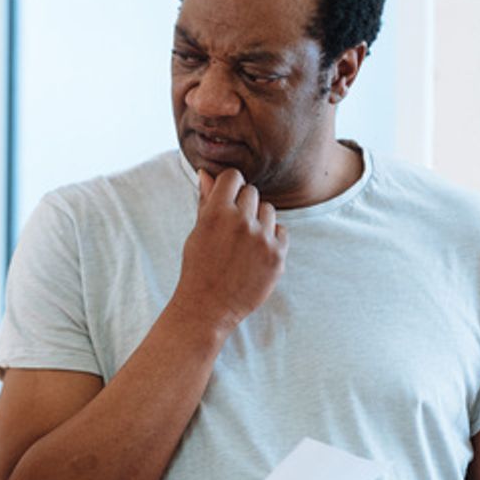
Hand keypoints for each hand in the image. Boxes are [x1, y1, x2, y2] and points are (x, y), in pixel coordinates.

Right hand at [170, 168, 287, 331]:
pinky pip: (282, 231)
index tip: (226, 200)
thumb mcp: (197, 231)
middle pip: (252, 192)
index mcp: (217, 212)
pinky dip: (272, 238)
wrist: (208, 307)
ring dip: (259, 220)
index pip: (233, 177)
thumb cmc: (199, 266)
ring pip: (269, 210)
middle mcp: (241, 222)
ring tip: (244, 241)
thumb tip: (205, 172)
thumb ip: (206, 199)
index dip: (229, 186)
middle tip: (232, 227)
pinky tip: (256, 252)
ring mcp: (262, 239)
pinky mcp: (277, 256)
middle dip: (243, 204)